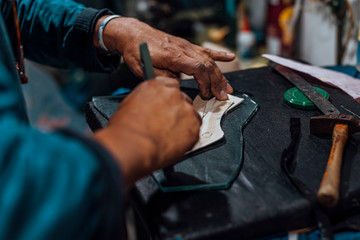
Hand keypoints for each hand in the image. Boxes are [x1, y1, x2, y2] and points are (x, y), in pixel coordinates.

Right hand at [93, 77, 200, 188]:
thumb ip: (146, 100)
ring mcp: (186, 110)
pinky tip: (175, 142)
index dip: (168, 98)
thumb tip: (150, 106)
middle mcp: (173, 94)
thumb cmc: (126, 130)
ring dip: (183, 123)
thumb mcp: (130, 104)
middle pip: (182, 99)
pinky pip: (195, 130)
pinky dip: (188, 136)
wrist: (132, 146)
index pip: (170, 85)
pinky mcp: (194, 126)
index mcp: (156, 86)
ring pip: (191, 114)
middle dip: (176, 111)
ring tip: (169, 135)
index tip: (166, 105)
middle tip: (167, 123)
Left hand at [94, 16, 234, 99]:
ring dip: (220, 75)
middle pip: (207, 65)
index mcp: (173, 55)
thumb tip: (178, 86)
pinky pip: (205, 50)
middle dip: (217, 82)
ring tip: (228, 87)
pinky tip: (230, 57)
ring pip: (209, 60)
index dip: (205, 83)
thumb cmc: (137, 52)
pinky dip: (219, 55)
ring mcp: (186, 46)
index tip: (205, 95)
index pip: (198, 68)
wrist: (134, 35)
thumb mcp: (145, 69)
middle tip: (223, 96)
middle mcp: (183, 49)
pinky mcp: (186, 46)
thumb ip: (163, 78)